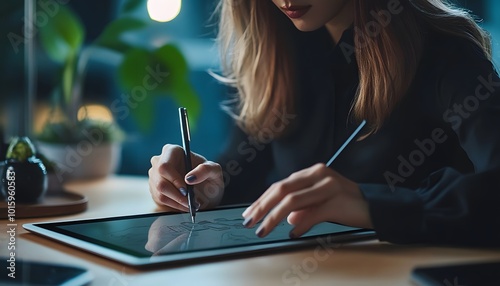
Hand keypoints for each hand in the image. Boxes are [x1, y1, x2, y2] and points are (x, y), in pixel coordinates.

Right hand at [148, 144, 223, 211]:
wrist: (206, 190)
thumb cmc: (209, 176)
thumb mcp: (214, 171)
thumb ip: (206, 170)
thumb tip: (189, 178)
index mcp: (173, 151)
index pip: (165, 166)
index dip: (174, 180)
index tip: (186, 191)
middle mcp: (160, 161)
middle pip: (160, 181)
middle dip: (177, 195)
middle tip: (190, 202)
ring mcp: (155, 175)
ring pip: (159, 192)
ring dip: (176, 202)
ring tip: (190, 204)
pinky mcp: (154, 188)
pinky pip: (160, 199)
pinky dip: (174, 205)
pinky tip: (184, 205)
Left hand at [242, 163, 372, 237]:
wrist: (376, 207)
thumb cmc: (346, 204)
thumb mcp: (321, 203)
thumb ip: (303, 208)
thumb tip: (288, 219)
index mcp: (313, 172)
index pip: (281, 184)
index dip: (263, 199)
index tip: (251, 212)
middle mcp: (319, 174)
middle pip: (282, 189)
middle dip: (262, 206)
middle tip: (250, 221)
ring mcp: (329, 186)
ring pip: (293, 200)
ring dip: (274, 217)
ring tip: (265, 229)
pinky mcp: (337, 201)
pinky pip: (312, 213)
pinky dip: (300, 224)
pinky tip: (293, 232)